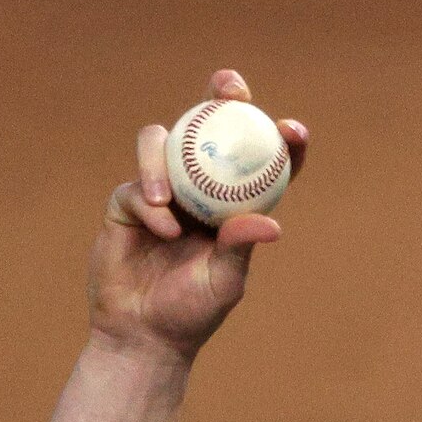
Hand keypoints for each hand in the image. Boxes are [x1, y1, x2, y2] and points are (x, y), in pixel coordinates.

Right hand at [91, 68, 294, 358]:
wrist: (141, 334)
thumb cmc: (191, 313)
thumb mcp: (224, 282)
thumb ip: (241, 248)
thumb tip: (271, 224)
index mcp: (234, 206)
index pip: (263, 163)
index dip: (280, 141)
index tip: (292, 130)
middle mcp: (200, 189)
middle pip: (211, 127)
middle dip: (222, 96)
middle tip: (230, 87)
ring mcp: (162, 190)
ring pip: (162, 141)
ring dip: (165, 159)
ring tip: (168, 200)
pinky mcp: (128, 201)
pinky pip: (137, 186)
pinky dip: (150, 204)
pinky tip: (162, 229)